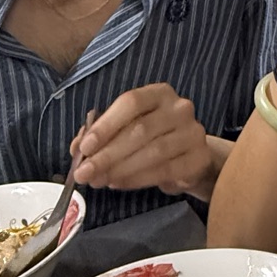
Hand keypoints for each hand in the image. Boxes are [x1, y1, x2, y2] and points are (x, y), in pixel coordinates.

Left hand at [69, 84, 214, 198]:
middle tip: (85, 173)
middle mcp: (180, 108)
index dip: (106, 125)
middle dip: (107, 154)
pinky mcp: (199, 158)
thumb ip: (102, 135)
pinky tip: (120, 183)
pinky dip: (138, 179)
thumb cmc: (153, 138)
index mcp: (159, 93)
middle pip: (140, 130)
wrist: (190, 157)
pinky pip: (166, 170)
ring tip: (99, 180)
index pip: (131, 102)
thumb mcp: (127, 129)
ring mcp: (193, 132)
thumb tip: (77, 149)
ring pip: (153, 152)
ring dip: (121, 169)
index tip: (85, 147)